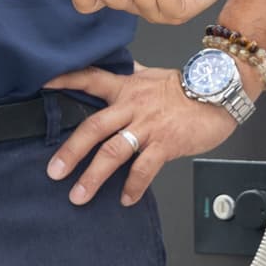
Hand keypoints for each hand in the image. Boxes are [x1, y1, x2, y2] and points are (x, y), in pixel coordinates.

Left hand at [43, 63, 242, 205]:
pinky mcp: (166, 143)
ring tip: (79, 195)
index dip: (67, 79)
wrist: (220, 92)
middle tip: (54, 171)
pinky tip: (125, 199)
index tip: (44, 84)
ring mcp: (149, 126)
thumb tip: (117, 65)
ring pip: (114, 151)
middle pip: (94, 127)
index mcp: (127, 88)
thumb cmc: (188, 87)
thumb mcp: (153, 76)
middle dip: (71, 151)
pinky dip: (134, 186)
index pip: (91, 79)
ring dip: (93, 176)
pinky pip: (145, 168)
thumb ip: (131, 75)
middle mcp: (133, 107)